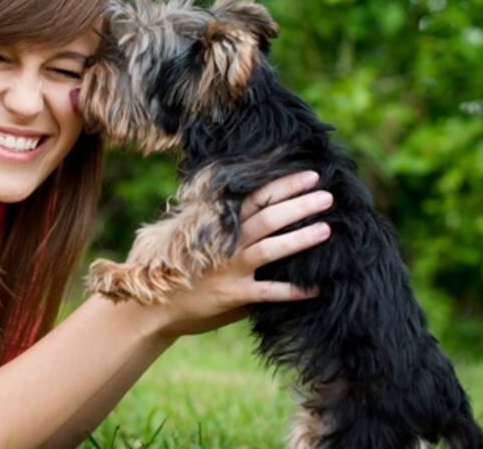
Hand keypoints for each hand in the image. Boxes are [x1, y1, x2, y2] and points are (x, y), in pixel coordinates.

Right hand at [153, 170, 331, 338]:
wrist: (154, 306)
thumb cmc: (176, 268)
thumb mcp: (191, 235)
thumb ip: (219, 223)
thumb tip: (249, 205)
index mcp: (219, 224)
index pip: (255, 197)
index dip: (283, 185)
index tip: (310, 176)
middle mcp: (226, 243)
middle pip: (268, 217)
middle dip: (299, 204)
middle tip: (328, 195)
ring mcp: (230, 269)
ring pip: (270, 248)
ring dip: (300, 238)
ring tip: (327, 229)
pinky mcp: (233, 296)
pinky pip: (269, 292)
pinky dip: (293, 290)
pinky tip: (317, 287)